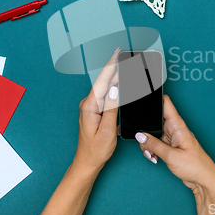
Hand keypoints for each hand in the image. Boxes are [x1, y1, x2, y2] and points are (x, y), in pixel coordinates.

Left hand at [74, 47, 119, 172]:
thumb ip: (111, 108)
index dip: (111, 65)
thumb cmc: (96, 150)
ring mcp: (92, 106)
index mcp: (90, 106)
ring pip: (106, 87)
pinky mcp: (96, 110)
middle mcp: (89, 103)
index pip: (102, 81)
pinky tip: (121, 83)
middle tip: (127, 55)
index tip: (117, 52)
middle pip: (104, 81)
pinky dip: (115, 87)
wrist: (88, 162)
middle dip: (115, 67)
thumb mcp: (107, 130)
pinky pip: (106, 94)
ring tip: (126, 65)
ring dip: (116, 76)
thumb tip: (115, 89)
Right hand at [135, 95, 214, 214]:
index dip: (154, 97)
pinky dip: (152, 150)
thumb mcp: (171, 156)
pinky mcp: (170, 146)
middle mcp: (175, 129)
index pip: (165, 103)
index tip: (142, 96)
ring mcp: (172, 138)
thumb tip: (140, 135)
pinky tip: (154, 158)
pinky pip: (156, 143)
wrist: (204, 180)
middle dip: (146, 131)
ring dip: (148, 144)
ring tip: (152, 155)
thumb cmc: (195, 166)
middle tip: (144, 142)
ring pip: (153, 134)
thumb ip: (154, 145)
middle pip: (154, 120)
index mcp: (178, 125)